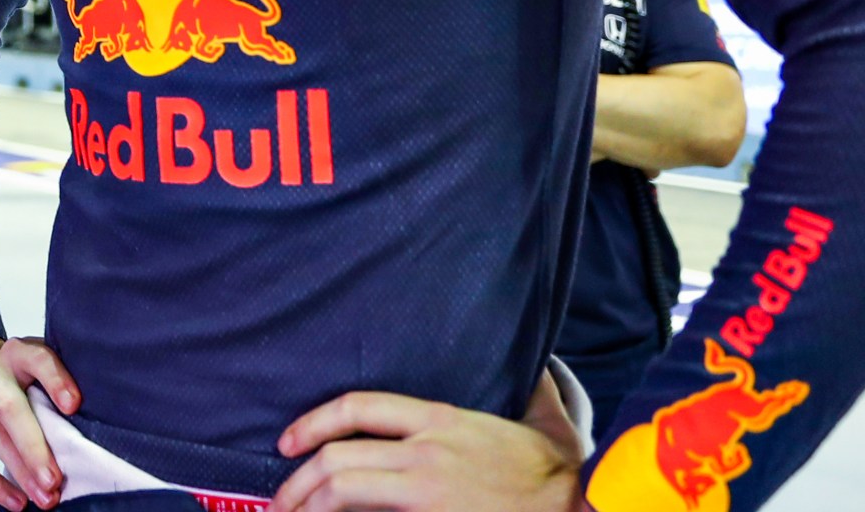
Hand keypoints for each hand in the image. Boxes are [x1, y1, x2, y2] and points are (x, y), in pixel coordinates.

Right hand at [0, 336, 79, 509]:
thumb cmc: (7, 381)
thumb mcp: (30, 372)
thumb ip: (53, 389)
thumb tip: (92, 429)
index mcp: (16, 353)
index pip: (38, 360)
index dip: (56, 380)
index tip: (74, 406)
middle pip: (11, 409)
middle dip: (35, 449)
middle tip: (55, 480)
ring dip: (19, 471)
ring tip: (43, 498)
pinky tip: (15, 500)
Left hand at [274, 390, 585, 511]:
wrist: (584, 509)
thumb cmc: (566, 476)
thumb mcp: (545, 421)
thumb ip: (534, 391)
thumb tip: (540, 368)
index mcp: (443, 420)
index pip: (357, 408)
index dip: (312, 423)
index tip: (288, 442)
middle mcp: (426, 452)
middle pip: (336, 458)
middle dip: (296, 481)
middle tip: (280, 500)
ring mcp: (427, 489)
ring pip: (342, 490)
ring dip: (307, 504)